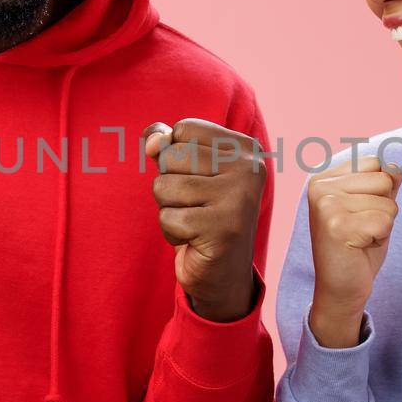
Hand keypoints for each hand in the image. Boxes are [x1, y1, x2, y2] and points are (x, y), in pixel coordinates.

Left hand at [144, 118, 265, 322]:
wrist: (223, 273)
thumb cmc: (201, 214)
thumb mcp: (184, 171)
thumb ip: (166, 144)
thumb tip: (153, 142)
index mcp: (246, 148)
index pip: (184, 129)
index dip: (176, 157)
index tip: (201, 181)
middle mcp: (249, 168)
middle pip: (172, 155)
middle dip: (169, 184)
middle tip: (196, 206)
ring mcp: (239, 198)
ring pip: (164, 186)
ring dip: (169, 209)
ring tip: (194, 222)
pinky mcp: (223, 229)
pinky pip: (168, 217)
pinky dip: (172, 232)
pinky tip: (194, 239)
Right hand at [305, 153, 401, 348]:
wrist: (340, 289)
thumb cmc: (358, 247)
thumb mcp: (372, 207)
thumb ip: (383, 183)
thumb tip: (396, 164)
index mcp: (324, 178)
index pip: (376, 163)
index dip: (380, 192)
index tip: (360, 214)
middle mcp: (320, 186)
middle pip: (384, 179)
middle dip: (384, 208)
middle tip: (362, 229)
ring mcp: (326, 205)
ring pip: (388, 202)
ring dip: (383, 225)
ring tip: (360, 238)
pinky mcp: (337, 225)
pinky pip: (385, 222)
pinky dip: (380, 238)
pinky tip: (359, 248)